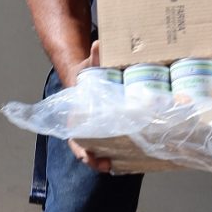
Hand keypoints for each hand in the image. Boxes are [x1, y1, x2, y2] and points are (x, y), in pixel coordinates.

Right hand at [67, 40, 112, 172]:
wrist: (86, 78)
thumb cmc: (85, 74)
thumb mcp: (87, 67)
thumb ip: (93, 58)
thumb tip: (99, 44)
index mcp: (76, 119)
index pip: (76, 142)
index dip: (82, 153)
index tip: (89, 158)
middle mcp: (85, 130)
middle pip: (89, 153)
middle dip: (97, 162)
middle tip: (108, 166)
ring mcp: (97, 133)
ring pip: (102, 152)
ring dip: (111, 161)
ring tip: (124, 168)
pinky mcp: (110, 131)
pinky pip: (114, 146)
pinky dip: (122, 154)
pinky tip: (135, 158)